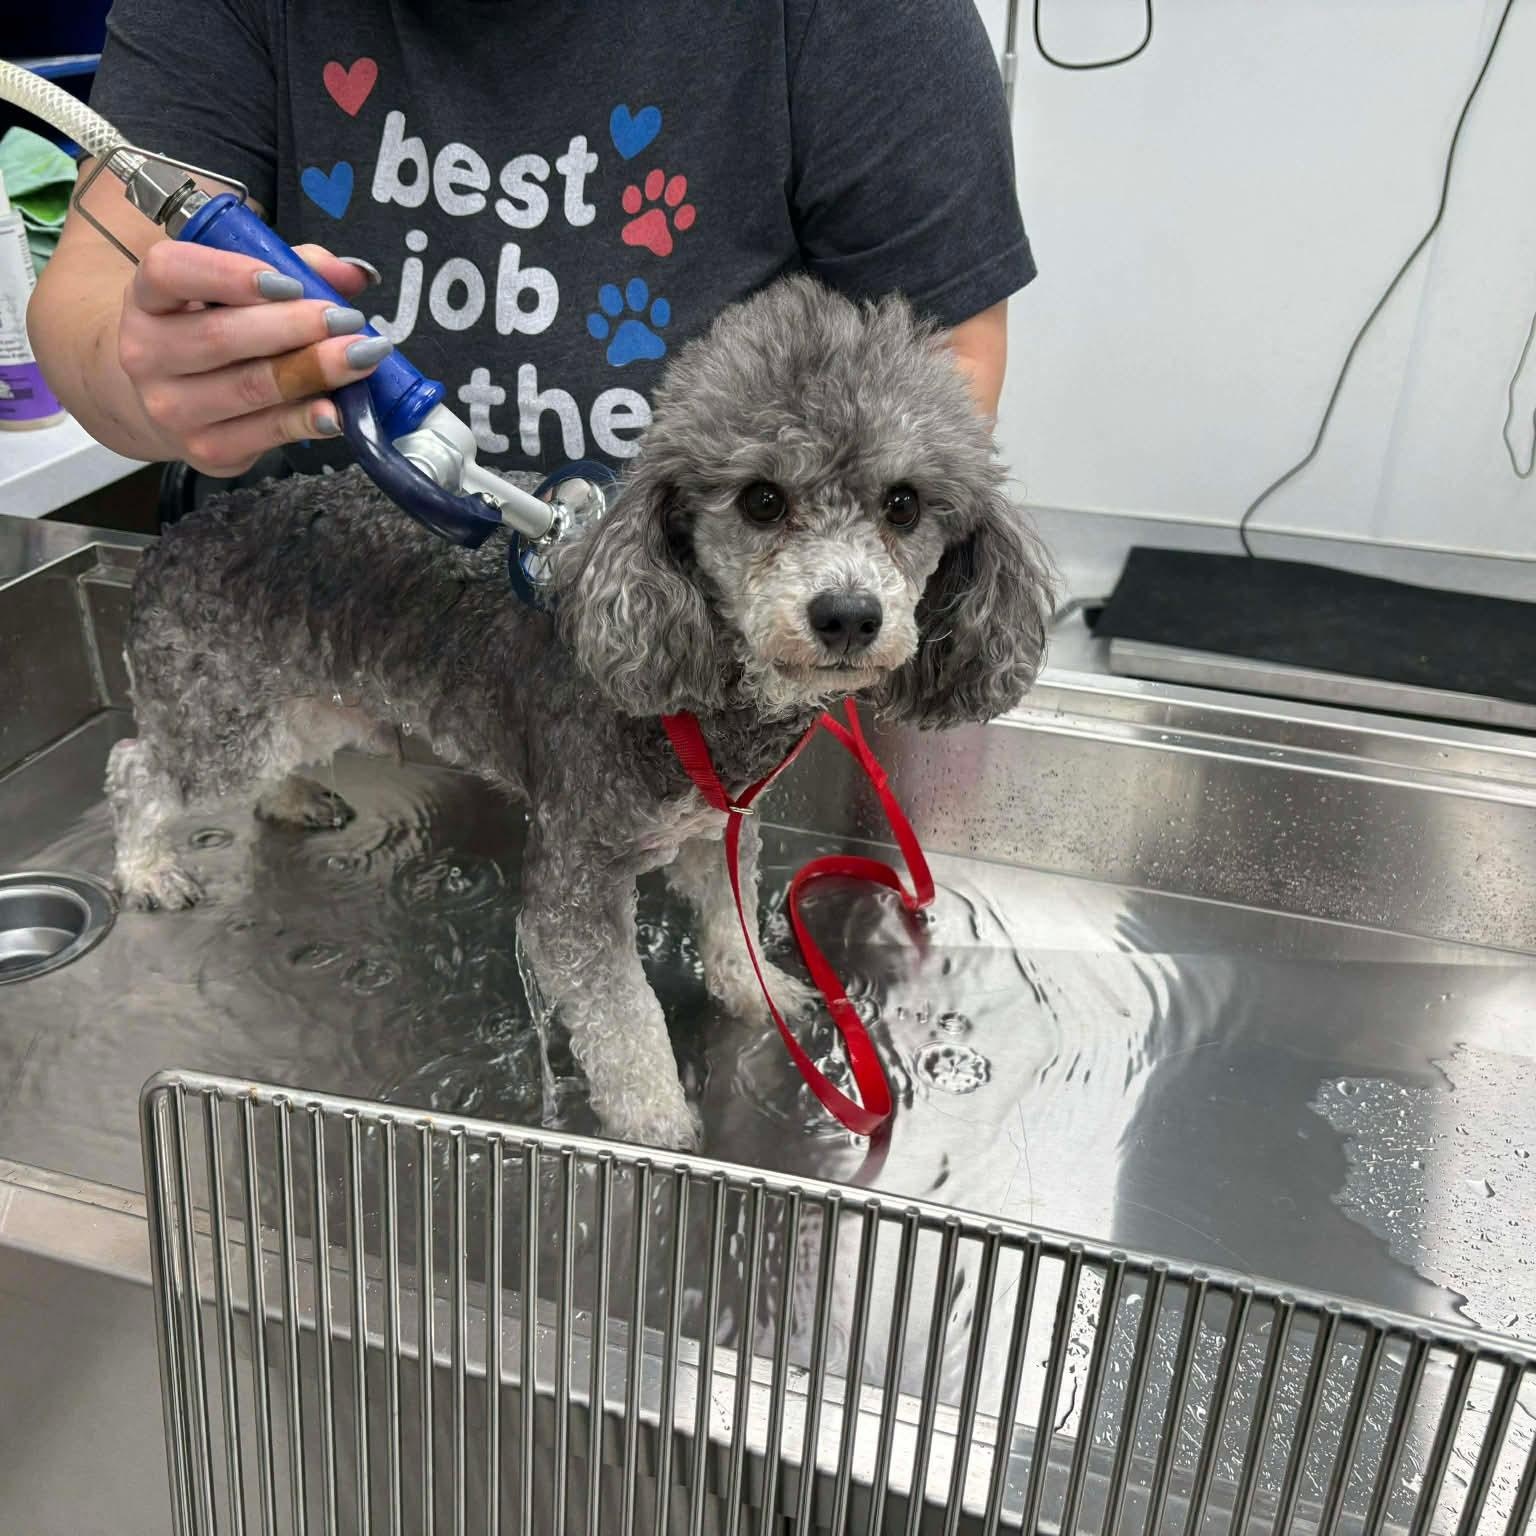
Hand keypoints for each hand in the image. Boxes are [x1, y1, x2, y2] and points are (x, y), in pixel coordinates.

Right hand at [117, 239, 391, 475]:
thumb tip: (353, 275)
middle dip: (295, 328)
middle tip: (347, 320)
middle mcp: (146, 353)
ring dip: (314, 372)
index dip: (230, 274)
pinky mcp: (206, 450)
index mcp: (147, 298)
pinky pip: (266, 433)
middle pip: (223, 337)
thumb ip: (292, 269)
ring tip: (362, 357)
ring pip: (251, 388)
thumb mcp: (237, 290)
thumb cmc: (213, 331)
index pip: (171, 273)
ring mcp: (172, 408)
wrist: (172, 403)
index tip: (288, 282)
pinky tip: (339, 410)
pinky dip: (308, 420)